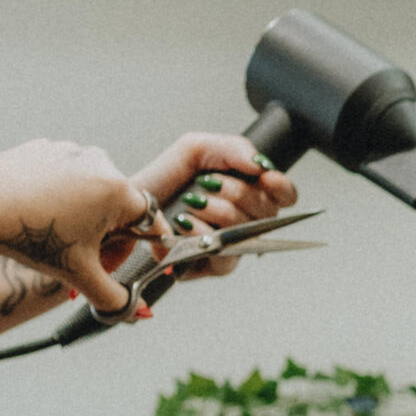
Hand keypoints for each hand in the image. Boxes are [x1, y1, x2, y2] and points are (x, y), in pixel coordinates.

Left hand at [0, 140, 168, 313]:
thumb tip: (133, 311)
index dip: (152, 248)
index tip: (151, 260)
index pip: (152, 223)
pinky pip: (66, 179)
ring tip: (59, 240)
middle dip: (111, 240)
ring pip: (93, 194)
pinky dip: (62, 200)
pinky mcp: (45, 149)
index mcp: (117, 189)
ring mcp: (70, 151)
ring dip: (87, 220)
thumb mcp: (79, 275)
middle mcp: (99, 162)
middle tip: (88, 263)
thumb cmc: (30, 236)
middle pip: (122, 210)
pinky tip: (40, 218)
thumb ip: (114, 298)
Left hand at [129, 133, 297, 277]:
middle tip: (209, 184)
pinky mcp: (212, 267)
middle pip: (267, 210)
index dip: (281, 186)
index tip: (266, 177)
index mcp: (249, 194)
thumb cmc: (164, 179)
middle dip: (236, 192)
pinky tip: (186, 223)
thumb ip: (234, 149)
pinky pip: (224, 254)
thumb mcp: (197, 149)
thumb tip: (261, 166)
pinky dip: (202, 232)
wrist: (130, 202)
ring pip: (245, 230)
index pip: (285, 194)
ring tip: (192, 202)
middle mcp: (246, 222)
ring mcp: (232, 246)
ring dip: (217, 210)